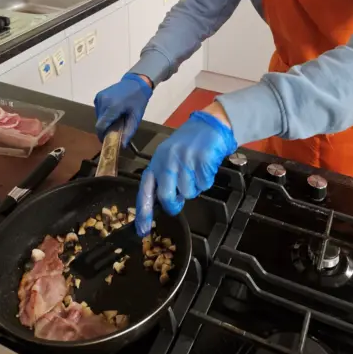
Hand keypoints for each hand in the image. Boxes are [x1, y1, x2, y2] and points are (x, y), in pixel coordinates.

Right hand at [94, 73, 152, 144]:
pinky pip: (99, 110)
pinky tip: (113, 112)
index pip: (101, 126)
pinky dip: (104, 114)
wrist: (136, 82)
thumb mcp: (136, 117)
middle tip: (116, 129)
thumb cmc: (138, 100)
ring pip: (98, 117)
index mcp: (112, 106)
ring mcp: (99, 97)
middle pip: (99, 123)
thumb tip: (122, 146)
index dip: (102, 136)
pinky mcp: (98, 96)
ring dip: (105, 121)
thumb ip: (129, 132)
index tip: (108, 141)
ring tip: (117, 119)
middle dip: (106, 128)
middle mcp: (103, 101)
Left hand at [135, 109, 236, 235]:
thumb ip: (165, 175)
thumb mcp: (170, 155)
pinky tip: (206, 166)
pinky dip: (207, 179)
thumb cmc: (189, 141)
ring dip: (195, 187)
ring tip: (197, 171)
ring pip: (188, 192)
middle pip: (166, 196)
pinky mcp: (202, 160)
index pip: (145, 188)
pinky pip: (204, 184)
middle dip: (174, 204)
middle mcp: (168, 160)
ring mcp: (185, 160)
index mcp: (158, 160)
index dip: (144, 210)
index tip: (142, 229)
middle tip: (180, 201)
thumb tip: (165, 201)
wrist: (210, 124)